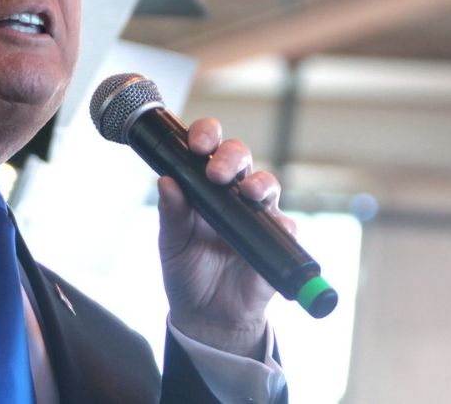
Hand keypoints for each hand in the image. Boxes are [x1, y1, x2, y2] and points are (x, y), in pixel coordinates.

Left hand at [156, 117, 289, 358]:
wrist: (205, 314)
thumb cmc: (187, 270)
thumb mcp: (171, 242)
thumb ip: (170, 213)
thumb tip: (165, 180)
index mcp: (203, 186)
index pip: (209, 148)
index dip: (206, 136)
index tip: (196, 144)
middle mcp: (231, 194)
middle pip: (240, 157)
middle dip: (231, 157)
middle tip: (216, 172)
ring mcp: (255, 216)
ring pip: (267, 184)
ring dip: (259, 183)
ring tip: (246, 192)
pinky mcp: (274, 242)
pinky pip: (286, 227)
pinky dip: (282, 223)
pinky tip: (274, 225)